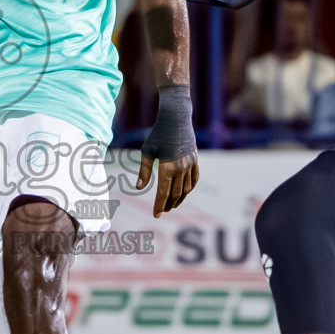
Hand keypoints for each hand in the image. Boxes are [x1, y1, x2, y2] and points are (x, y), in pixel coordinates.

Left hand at [137, 84, 199, 216]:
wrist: (176, 118)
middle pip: (175, 193)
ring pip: (186, 188)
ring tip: (172, 205)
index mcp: (168, 167)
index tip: (156, 215)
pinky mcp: (195, 160)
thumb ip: (144, 171)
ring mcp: (190, 164)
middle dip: (169, 204)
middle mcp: (181, 168)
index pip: (163, 193)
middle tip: (163, 211)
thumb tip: (139, 188)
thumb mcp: (147, 151)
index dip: (159, 205)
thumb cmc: (158, 134)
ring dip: (179, 198)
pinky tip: (185, 192)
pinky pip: (194, 178)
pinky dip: (190, 188)